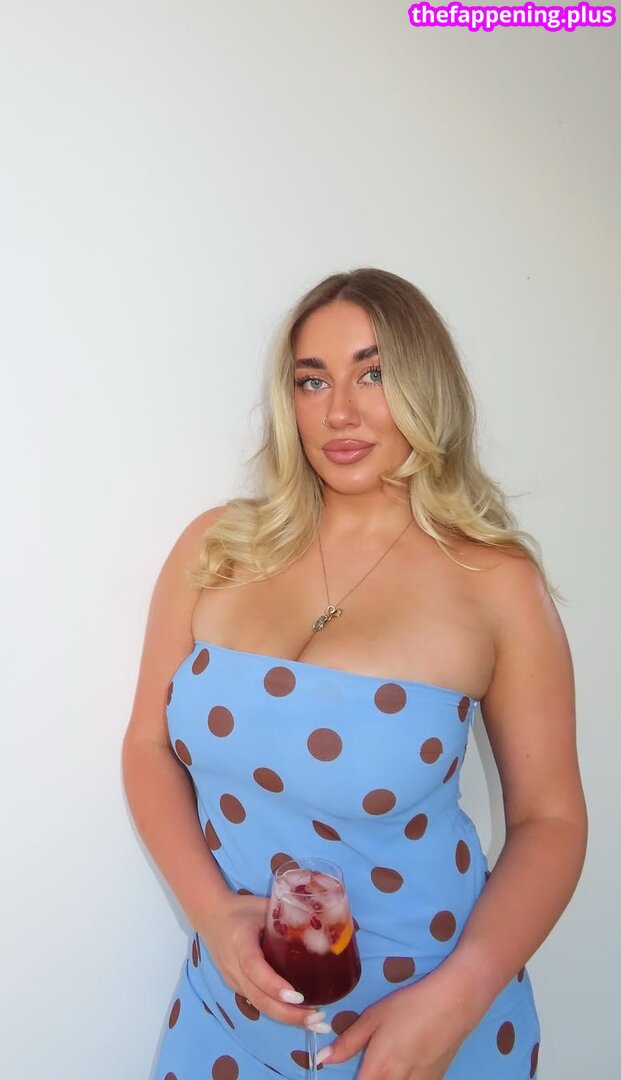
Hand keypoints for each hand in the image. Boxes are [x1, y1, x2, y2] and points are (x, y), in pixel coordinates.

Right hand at [198, 892, 320, 1027]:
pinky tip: (299, 1014)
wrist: (210, 916)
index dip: (274, 985)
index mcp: (240, 941)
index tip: (298, 997)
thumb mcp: (263, 906)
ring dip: (286, 1017)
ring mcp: (233, 980)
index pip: (254, 968)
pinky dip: (278, 1010)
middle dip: (288, 1014)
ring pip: (259, 1005)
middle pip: (259, 998)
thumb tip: (322, 925)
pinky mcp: (236, 986)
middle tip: (318, 1018)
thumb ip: (288, 916)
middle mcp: (234, 966)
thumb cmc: (241, 909)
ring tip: (316, 1021)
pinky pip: (258, 1001)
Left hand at [317, 971, 471, 1078]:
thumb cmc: (409, 1006)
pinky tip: (404, 1066)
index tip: (355, 1073)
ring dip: (386, 1079)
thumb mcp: (373, 1017)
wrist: (453, 1004)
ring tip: (386, 1064)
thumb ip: (348, 1042)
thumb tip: (322, 1058)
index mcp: (379, 1068)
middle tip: (369, 1067)